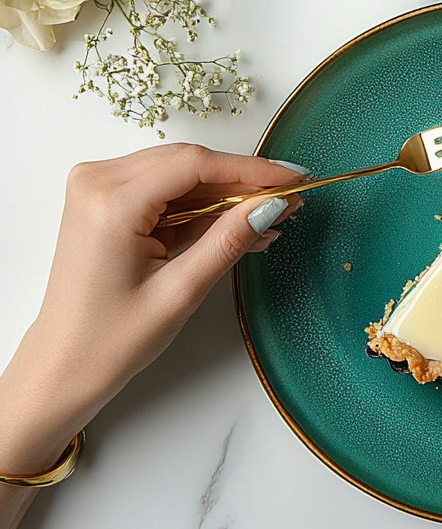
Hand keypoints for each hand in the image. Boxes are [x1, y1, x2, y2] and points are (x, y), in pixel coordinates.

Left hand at [0, 145, 302, 502]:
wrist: (61, 366)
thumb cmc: (109, 341)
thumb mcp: (180, 292)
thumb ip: (229, 240)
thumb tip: (272, 205)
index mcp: (110, 203)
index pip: (195, 164)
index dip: (251, 168)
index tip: (293, 178)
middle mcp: (97, 182)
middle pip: (189, 162)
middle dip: (242, 181)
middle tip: (287, 199)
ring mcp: (97, 187)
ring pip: (180, 171)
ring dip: (224, 192)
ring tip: (266, 218)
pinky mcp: (104, 197)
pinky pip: (165, 186)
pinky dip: (201, 202)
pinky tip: (234, 222)